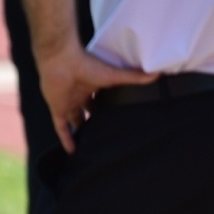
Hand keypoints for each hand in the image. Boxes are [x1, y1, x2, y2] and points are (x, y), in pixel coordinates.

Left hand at [35, 42, 156, 153]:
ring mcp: (68, 102)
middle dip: (95, 122)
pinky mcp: (58, 109)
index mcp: (93, 86)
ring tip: (90, 146)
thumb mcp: (114, 75)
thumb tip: (156, 74)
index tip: (117, 119)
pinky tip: (73, 151)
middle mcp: (80, 94)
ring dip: (80, 131)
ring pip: (74, 120)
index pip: (101, 100)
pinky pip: (61, 127)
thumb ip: (133, 77)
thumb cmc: (87, 64)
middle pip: (88, 111)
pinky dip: (66, 139)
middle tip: (105, 135)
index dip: (107, 109)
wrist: (62, 62)